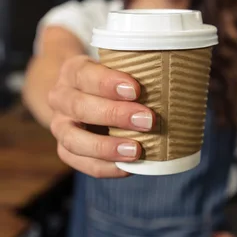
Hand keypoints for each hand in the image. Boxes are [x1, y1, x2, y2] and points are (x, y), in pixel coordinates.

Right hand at [48, 55, 155, 177]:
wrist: (82, 94)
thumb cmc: (111, 81)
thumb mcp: (117, 68)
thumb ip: (136, 75)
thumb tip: (175, 89)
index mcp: (73, 71)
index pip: (85, 75)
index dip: (108, 83)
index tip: (136, 89)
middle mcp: (60, 98)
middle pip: (80, 107)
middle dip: (115, 114)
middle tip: (148, 120)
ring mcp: (59, 126)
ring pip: (73, 139)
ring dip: (106, 147)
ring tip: (135, 150)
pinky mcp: (65, 149)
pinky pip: (79, 162)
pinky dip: (103, 167)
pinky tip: (127, 168)